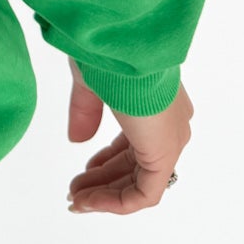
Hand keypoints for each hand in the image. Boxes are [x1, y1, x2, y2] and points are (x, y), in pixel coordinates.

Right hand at [65, 57, 192, 214]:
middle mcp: (169, 122)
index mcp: (156, 100)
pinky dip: (115, 202)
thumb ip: (86, 111)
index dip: (107, 161)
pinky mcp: (163, 153)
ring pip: (139, 182)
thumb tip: (78, 140)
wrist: (122, 41)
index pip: (134, 143)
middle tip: (74, 192)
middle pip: (135, 165)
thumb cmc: (106, 50)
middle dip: (102, 181)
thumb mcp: (89, 80)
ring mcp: (169, 139)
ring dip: (105, 195)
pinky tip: (88, 201)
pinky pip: (144, 193)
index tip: (83, 169)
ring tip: (76, 200)